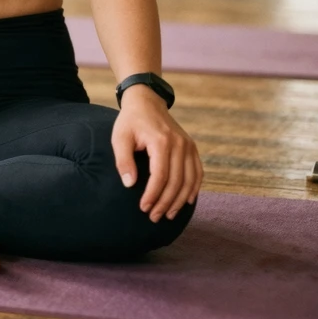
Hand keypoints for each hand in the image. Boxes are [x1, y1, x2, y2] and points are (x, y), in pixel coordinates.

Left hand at [111, 86, 201, 222]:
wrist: (146, 102)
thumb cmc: (130, 121)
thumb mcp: (120, 137)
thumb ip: (123, 160)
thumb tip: (130, 184)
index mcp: (161, 141)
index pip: (160, 175)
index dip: (153, 194)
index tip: (143, 207)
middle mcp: (179, 144)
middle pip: (176, 181)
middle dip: (166, 202)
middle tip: (154, 217)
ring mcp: (188, 145)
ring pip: (189, 180)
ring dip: (180, 200)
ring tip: (169, 215)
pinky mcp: (191, 147)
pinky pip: (197, 172)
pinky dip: (194, 188)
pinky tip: (186, 201)